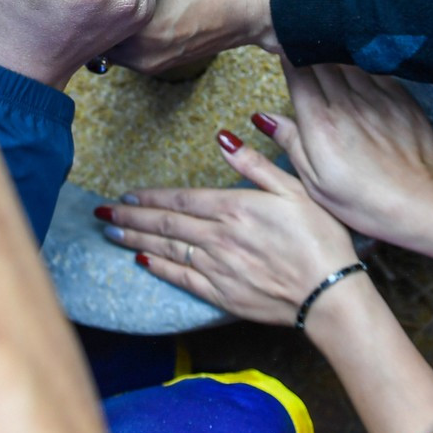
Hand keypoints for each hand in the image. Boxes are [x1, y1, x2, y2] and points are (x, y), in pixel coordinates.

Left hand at [101, 129, 362, 328]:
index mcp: (234, 208)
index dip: (150, 197)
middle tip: (102, 213)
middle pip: (165, 224)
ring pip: (166, 250)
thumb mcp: (294, 190)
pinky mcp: (221, 295)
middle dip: (130, 217)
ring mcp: (217, 268)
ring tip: (111, 234)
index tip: (126, 195)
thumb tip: (223, 137)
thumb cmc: (320, 238)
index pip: (180, 200)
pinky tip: (142, 261)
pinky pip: (181, 279)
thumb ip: (255, 164)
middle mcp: (218, 237)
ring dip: (136, 240)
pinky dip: (158, 268)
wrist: (330, 294)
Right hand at [259, 62, 432, 247]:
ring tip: (328, 56)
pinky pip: (376, 70)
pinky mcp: (401, 99)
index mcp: (321, 125)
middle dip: (308, 52)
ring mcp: (377, 99)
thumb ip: (290, 142)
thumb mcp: (315, 182)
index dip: (288, 59)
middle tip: (302, 50)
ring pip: (348, 62)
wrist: (417, 204)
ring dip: (335, 56)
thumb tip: (263, 117)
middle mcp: (347, 105)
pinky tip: (359, 72)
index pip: (298, 74)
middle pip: (321, 62)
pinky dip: (363, 67)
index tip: (282, 51)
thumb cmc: (362, 201)